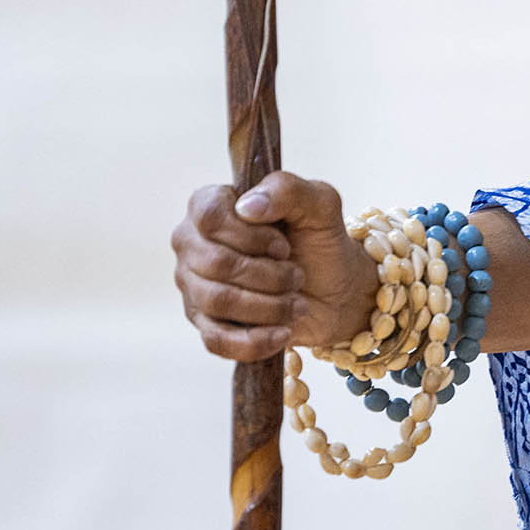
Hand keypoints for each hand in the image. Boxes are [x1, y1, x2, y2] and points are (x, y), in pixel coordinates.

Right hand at [171, 170, 377, 361]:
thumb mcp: (320, 205)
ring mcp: (194, 285)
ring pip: (217, 301)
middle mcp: (193, 244)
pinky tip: (283, 332)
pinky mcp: (205, 323)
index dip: (252, 236)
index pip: (210, 216)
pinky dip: (255, 340)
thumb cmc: (320, 240)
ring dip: (269, 306)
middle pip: (215, 263)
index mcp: (212, 205)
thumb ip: (288, 190)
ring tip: (295, 302)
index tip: (284, 246)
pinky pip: (215, 340)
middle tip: (297, 275)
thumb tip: (247, 206)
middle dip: (269, 275)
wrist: (336, 289)